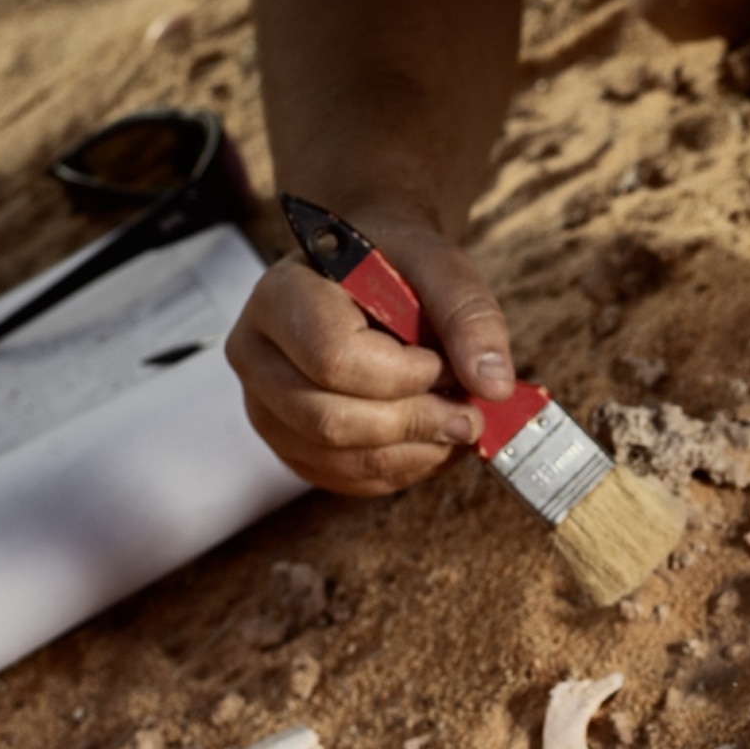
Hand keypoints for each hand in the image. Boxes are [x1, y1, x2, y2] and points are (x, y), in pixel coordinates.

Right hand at [225, 209, 515, 495]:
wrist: (367, 280)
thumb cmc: (396, 268)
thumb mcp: (439, 268)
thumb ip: (469, 316)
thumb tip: (493, 384)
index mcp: (280, 296)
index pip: (333, 359)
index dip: (404, 376)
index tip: (443, 364)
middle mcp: (256, 354)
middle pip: (330, 421)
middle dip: (415, 425)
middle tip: (467, 413)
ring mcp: (266, 406)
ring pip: (340, 459)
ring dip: (415, 453)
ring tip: (454, 423)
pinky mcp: (291, 445)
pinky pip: (347, 480)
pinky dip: (403, 469)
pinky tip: (430, 439)